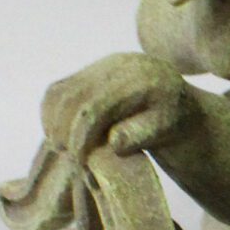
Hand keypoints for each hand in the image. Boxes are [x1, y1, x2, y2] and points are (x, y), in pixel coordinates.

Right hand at [42, 55, 199, 161]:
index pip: (94, 109)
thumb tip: (114, 142)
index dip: (80, 139)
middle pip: (70, 100)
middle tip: (70, 160)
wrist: (177, 101)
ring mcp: (100, 66)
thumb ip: (142, 133)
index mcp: (137, 79)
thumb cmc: (174, 121)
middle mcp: (115, 66)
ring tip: (63, 149)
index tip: (80, 163)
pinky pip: (59, 91)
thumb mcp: (167, 128)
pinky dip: (52, 114)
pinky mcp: (89, 72)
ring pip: (58, 93)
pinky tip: (61, 135)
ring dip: (53, 124)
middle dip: (63, 133)